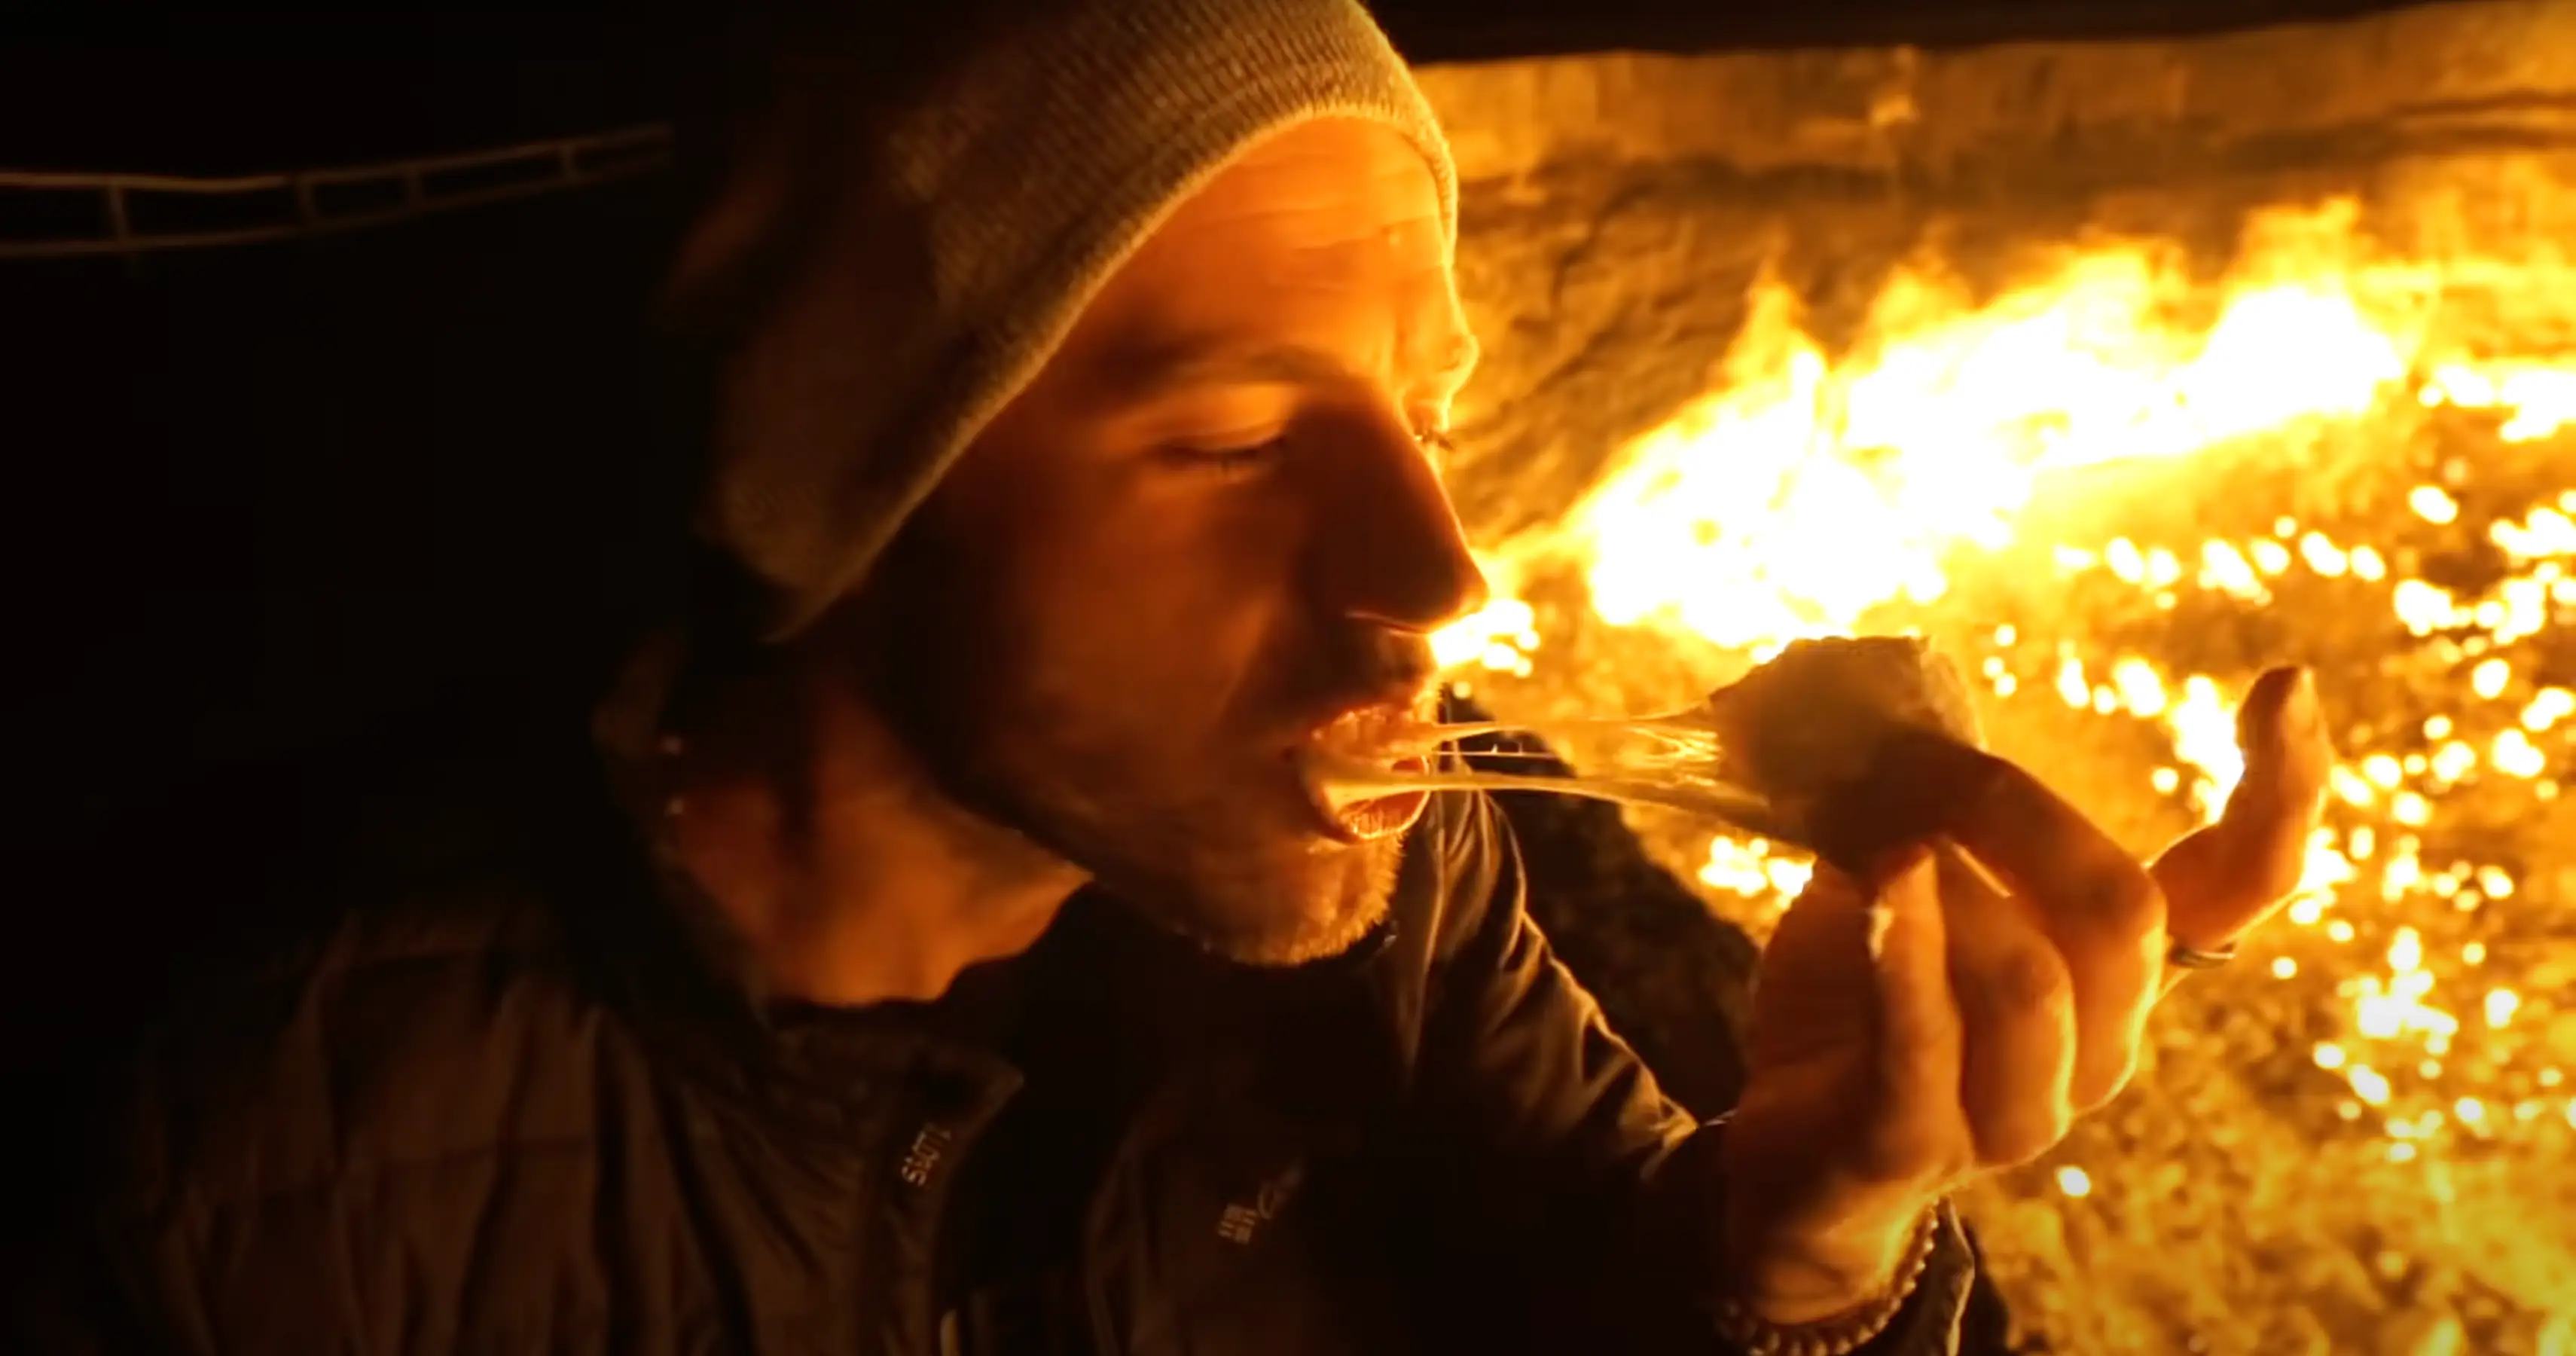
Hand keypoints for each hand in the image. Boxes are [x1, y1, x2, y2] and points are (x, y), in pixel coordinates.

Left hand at [1715, 665, 2330, 1321]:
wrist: (1793, 1157)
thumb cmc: (1864, 1000)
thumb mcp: (1902, 878)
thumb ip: (1932, 806)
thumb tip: (1907, 705)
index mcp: (2114, 974)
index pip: (2240, 888)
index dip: (2282, 792)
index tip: (2287, 684)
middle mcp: (2097, 1049)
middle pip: (2121, 917)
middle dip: (2026, 823)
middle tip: (1934, 778)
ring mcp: (2017, 1110)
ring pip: (2034, 983)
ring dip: (1955, 897)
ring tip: (1889, 855)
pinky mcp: (1918, 1144)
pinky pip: (1930, 1046)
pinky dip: (1910, 957)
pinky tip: (1887, 889)